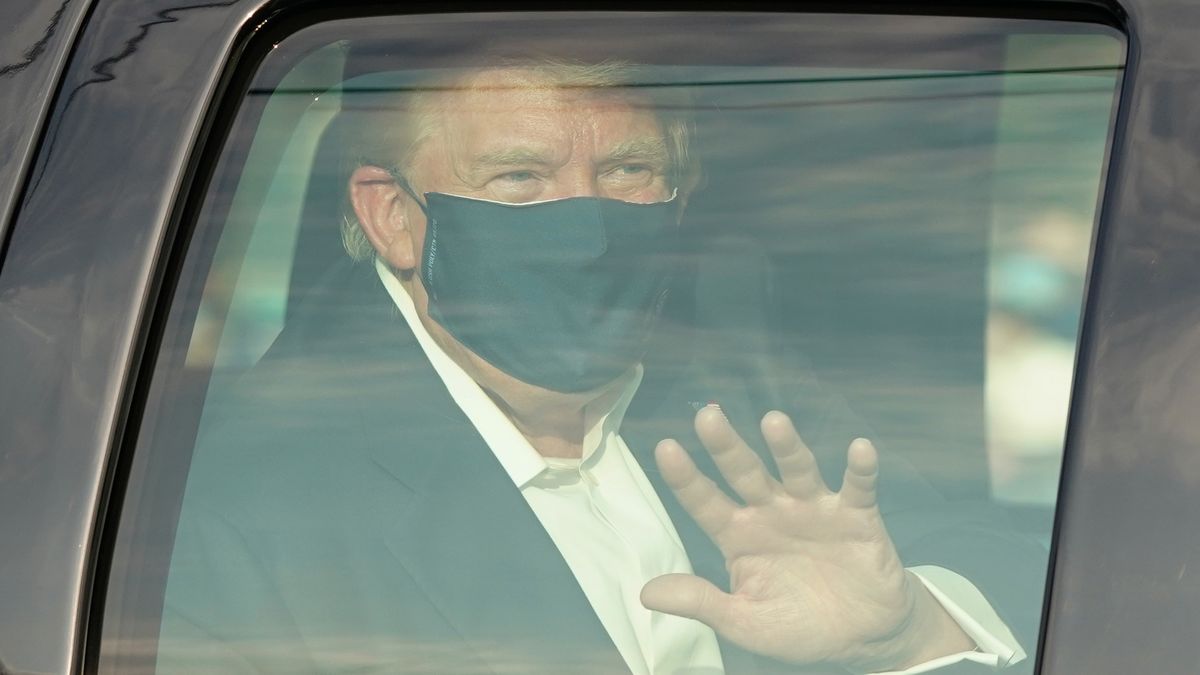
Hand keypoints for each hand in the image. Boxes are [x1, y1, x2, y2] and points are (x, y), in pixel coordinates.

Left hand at [640, 407, 973, 670]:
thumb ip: (701, 602)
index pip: (705, 501)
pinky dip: (860, 469)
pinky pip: (858, 488)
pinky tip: (860, 449)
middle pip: (745, 473)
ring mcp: (814, 510)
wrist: (862, 636)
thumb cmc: (796, 624)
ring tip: (773, 422)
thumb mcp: (743, 621)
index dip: (686, 478)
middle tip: (708, 417)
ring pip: (797, 471)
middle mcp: (772, 512)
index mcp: (739, 534)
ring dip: (786, 447)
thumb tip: (645, 594)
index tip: (665, 449)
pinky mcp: (856, 517)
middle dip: (726, 446)